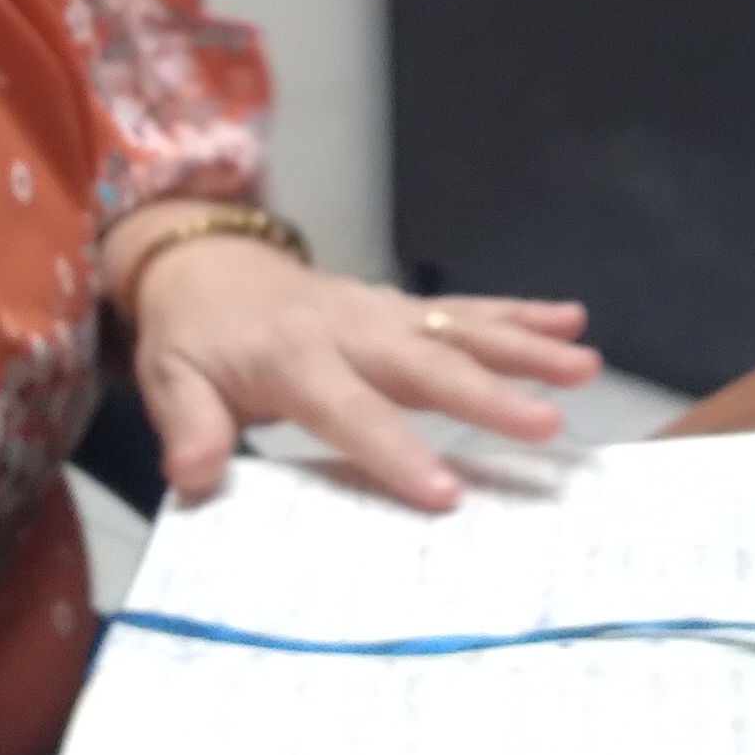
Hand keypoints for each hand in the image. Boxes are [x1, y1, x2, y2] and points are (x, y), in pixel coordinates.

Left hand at [127, 236, 596, 508]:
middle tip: (549, 425)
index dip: (394, 450)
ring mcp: (383, 312)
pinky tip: (572, 321)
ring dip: (524, 348)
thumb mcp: (170, 379)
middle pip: (425, 365)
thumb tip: (195, 477)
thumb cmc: (194, 336)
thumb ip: (189, 425)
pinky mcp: (402, 306)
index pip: (348, 409)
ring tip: (585, 365)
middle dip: (488, 395)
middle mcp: (351, 330)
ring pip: (459, 329)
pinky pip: (466, 308)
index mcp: (292, 358)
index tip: (444, 494)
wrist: (205, 261)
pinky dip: (520, 313)